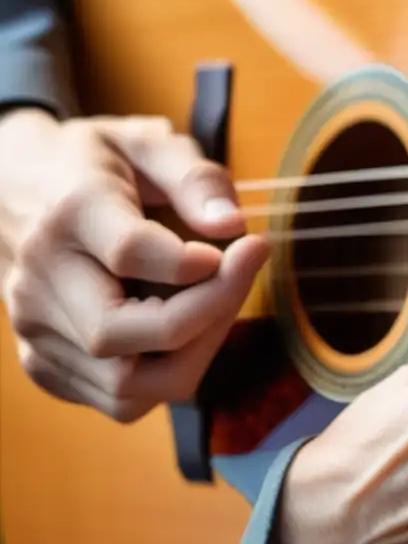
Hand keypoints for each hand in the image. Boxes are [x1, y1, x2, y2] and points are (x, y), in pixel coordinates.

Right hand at [0, 108, 267, 422]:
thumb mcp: (147, 142)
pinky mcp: (44, 364)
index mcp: (68, 211)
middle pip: (116, 334)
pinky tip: (185, 331)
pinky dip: (167, 377)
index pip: (128, 252)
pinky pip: (119, 401)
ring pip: (124, 388)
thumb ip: (194, 177)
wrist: (17, 186)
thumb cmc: (98, 164)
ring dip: (194, 357)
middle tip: (243, 277)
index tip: (247, 245)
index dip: (199, 263)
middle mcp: (40, 278)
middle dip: (205, 318)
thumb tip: (233, 227)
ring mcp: (35, 329)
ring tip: (219, 307)